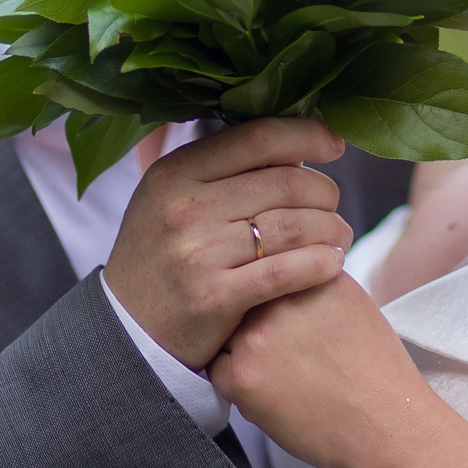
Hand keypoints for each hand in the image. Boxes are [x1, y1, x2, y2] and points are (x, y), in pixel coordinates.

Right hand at [104, 118, 352, 367]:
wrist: (127, 332)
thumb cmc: (163, 258)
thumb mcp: (170, 200)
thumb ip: (221, 171)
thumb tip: (293, 142)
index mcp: (175, 173)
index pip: (257, 137)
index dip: (306, 135)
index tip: (335, 144)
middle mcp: (184, 207)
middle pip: (285, 182)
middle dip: (325, 192)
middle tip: (335, 206)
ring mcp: (198, 253)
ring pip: (293, 226)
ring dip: (331, 229)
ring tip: (340, 236)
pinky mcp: (213, 298)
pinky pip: (286, 272)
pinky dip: (320, 264)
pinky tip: (332, 264)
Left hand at [210, 272, 444, 467]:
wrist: (388, 427)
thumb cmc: (380, 373)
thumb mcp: (354, 303)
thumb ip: (314, 281)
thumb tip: (285, 277)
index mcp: (309, 275)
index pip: (265, 272)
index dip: (270, 299)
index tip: (284, 321)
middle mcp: (279, 298)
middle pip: (242, 300)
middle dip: (254, 323)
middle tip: (281, 351)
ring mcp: (256, 336)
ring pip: (225, 335)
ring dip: (242, 351)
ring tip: (280, 374)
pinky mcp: (242, 377)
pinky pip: (218, 372)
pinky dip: (238, 385)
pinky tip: (274, 395)